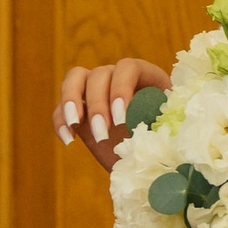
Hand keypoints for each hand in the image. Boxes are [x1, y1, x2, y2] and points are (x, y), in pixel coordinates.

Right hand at [53, 56, 169, 171]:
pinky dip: (60, 120)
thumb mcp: (167, 133)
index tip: (121, 117)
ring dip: (71, 100)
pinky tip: (68, 139)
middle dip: (98, 104)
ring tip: (75, 124)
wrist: (148, 159)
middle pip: (99, 74)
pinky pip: (61, 107)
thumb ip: (162, 124)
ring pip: (75, 79)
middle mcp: (117, 78)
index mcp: (146, 77)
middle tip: (103, 132)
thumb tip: (155, 125)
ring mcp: (94, 91)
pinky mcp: (78, 110)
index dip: (122, 88)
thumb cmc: (164, 144)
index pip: (128, 68)